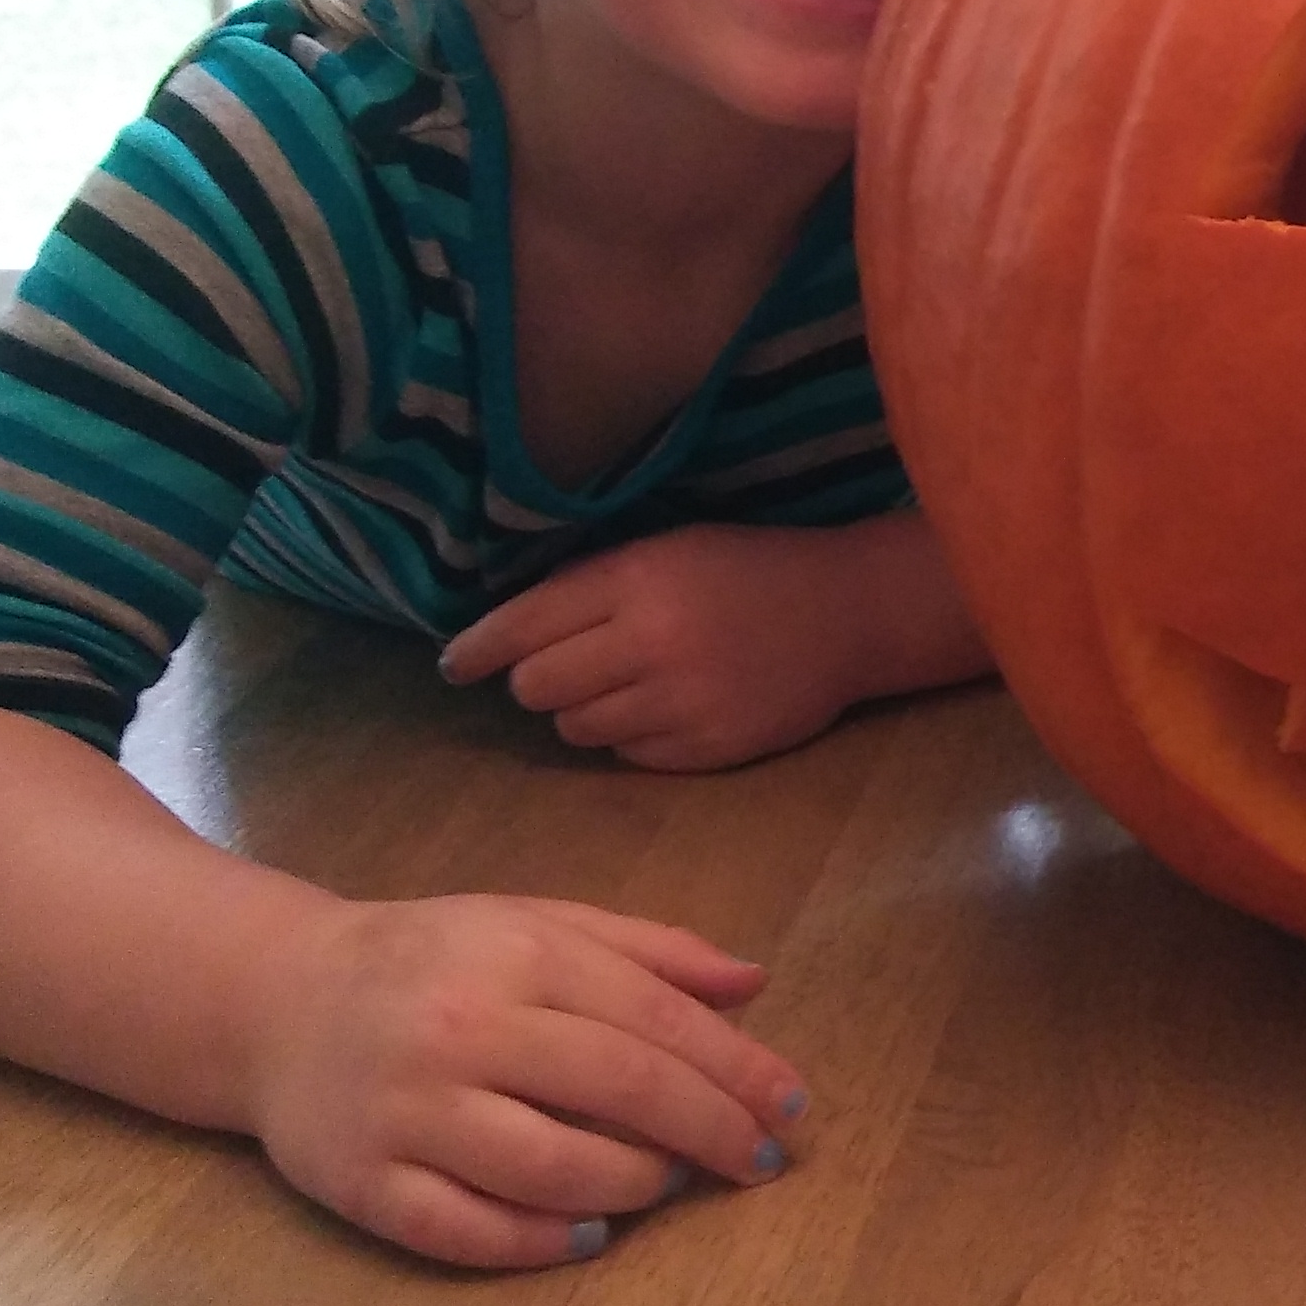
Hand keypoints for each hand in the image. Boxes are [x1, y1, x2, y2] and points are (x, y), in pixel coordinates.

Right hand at [244, 893, 806, 1268]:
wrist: (276, 1001)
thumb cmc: (431, 961)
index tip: (790, 1106)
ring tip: (669, 1183)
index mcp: (514, 951)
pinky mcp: (363, 1182)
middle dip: (708, 1129)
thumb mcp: (535, 923)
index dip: (735, 1067)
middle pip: (616, 1087)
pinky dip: (539, 1241)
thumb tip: (754, 982)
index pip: (652, 1017)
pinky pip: (467, 1230)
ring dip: (633, 1185)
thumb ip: (647, 950)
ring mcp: (406, 1110)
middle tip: (760, 1159)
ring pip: (549, 1166)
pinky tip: (588, 1233)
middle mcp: (460, 1027)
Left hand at [440, 523, 913, 771]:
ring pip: (576, 729)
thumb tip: (509, 629)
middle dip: (537, 680)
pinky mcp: (706, 751)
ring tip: (622, 685)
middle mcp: (651, 643)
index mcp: (637, 579)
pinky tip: (662, 708)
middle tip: (561, 668)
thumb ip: (594, 583)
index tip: (455, 664)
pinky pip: (626, 757)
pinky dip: (629, 736)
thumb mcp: (669, 548)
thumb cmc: (749, 568)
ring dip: (582, 710)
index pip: (524, 625)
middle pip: (538, 688)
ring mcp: (680, 704)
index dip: (478, 649)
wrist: (849, 614)